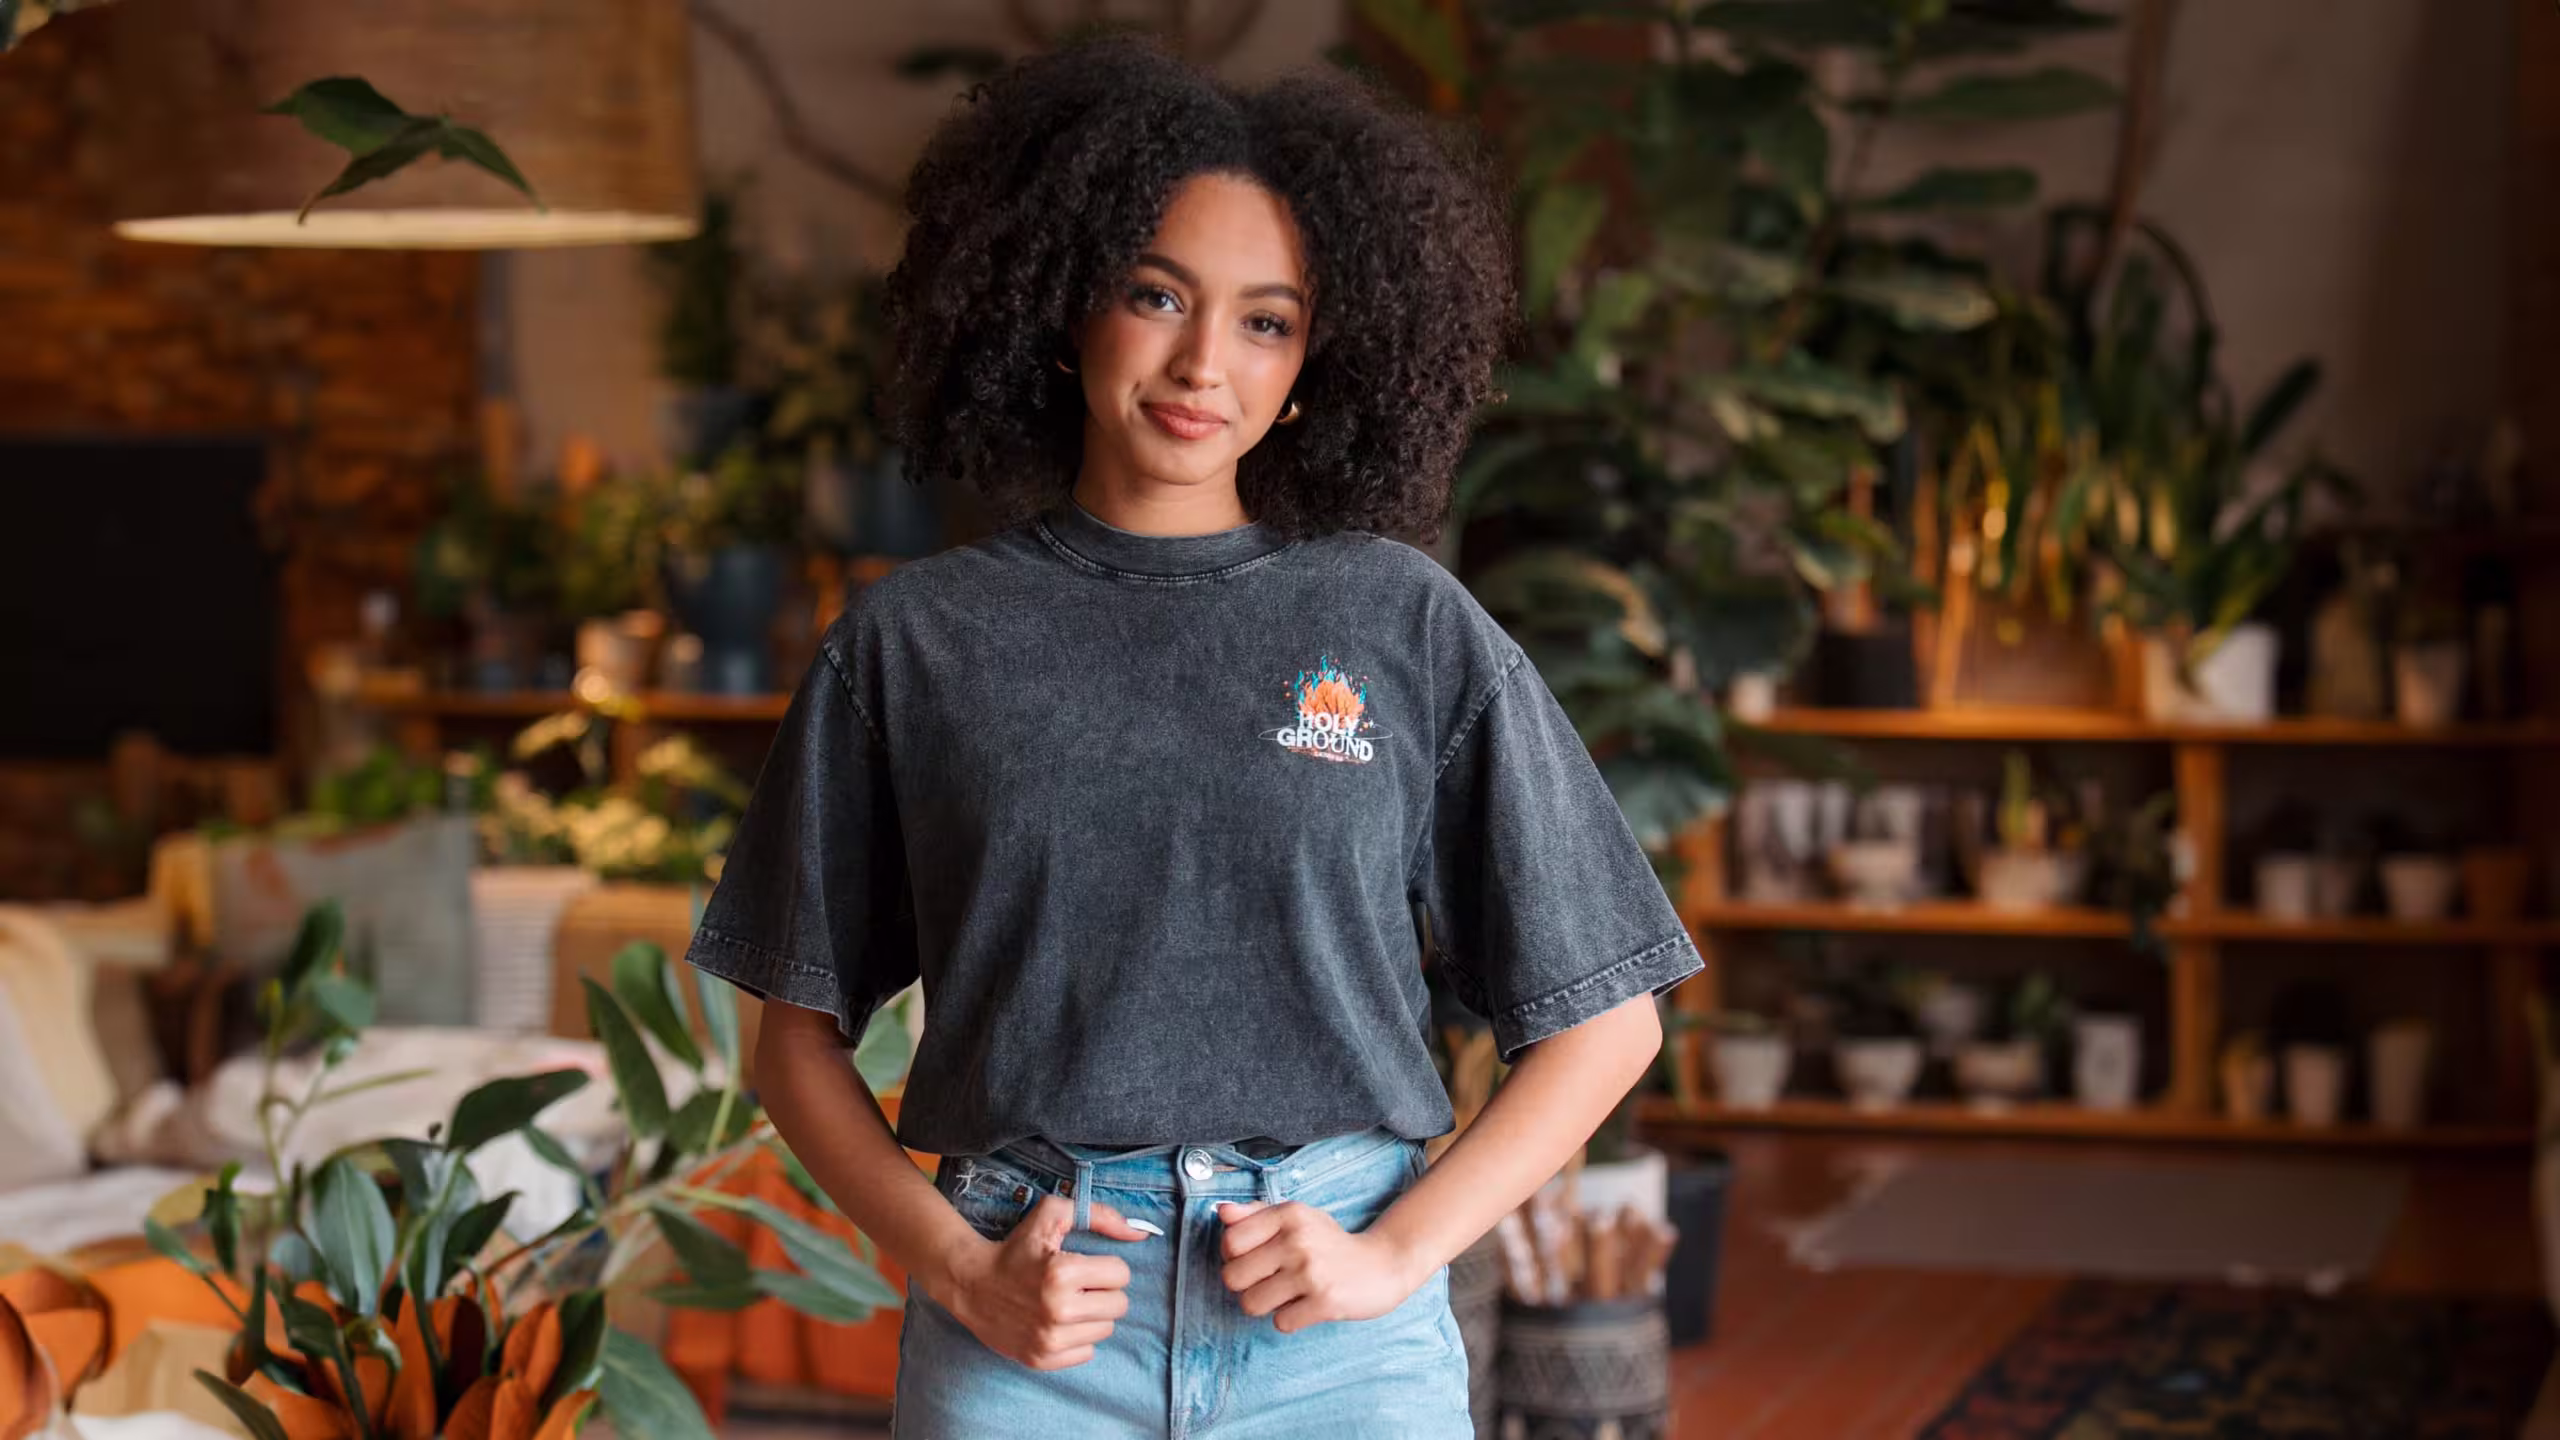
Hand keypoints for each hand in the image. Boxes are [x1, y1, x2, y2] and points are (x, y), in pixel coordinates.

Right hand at [930, 1194, 1152, 1369]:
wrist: (971, 1284)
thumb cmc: (1016, 1248)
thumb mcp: (1053, 1216)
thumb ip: (1101, 1215)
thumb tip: (1140, 1232)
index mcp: (1062, 1272)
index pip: (1121, 1274)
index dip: (1106, 1267)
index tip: (1084, 1265)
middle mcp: (1057, 1310)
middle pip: (1119, 1305)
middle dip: (1103, 1292)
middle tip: (1078, 1286)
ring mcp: (1049, 1339)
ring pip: (1105, 1330)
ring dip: (1091, 1316)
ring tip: (1066, 1303)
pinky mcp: (1041, 1360)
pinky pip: (1087, 1353)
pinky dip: (1077, 1339)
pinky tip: (1057, 1323)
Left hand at [1215, 1200, 1422, 1333]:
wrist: (1383, 1264)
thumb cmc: (1330, 1242)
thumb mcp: (1297, 1218)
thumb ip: (1255, 1214)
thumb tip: (1221, 1212)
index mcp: (1289, 1214)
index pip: (1230, 1242)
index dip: (1234, 1257)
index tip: (1253, 1259)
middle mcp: (1298, 1240)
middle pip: (1232, 1278)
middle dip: (1246, 1286)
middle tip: (1269, 1281)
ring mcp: (1312, 1272)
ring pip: (1251, 1304)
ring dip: (1265, 1305)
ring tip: (1286, 1295)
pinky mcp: (1325, 1302)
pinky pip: (1280, 1323)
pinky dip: (1290, 1319)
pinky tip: (1306, 1305)